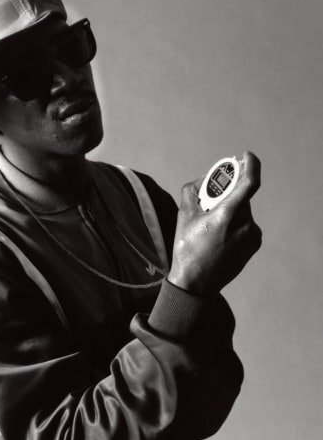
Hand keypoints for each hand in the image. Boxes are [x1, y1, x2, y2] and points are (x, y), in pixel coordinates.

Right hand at [168, 151, 261, 294]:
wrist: (196, 283)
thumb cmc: (187, 249)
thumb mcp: (183, 215)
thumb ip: (193, 190)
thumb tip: (205, 179)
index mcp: (226, 216)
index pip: (249, 183)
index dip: (251, 165)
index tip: (246, 156)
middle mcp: (244, 225)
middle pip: (241, 196)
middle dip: (228, 193)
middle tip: (212, 200)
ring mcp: (252, 236)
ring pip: (244, 210)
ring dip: (231, 209)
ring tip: (212, 225)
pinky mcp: (255, 244)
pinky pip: (247, 223)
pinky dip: (236, 222)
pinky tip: (221, 235)